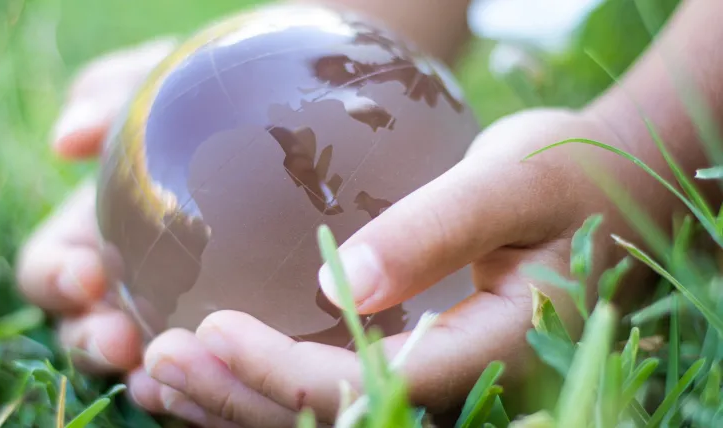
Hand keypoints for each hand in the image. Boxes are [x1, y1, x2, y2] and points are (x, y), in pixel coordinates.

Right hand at [15, 38, 235, 422]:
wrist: (290, 110)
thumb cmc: (215, 90)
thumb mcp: (162, 74)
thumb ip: (110, 88)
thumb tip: (67, 140)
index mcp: (97, 232)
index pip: (54, 269)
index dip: (55, 278)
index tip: (85, 272)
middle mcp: (132, 279)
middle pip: (90, 328)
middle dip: (92, 342)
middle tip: (119, 339)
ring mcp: (180, 306)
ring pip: (149, 357)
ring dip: (149, 371)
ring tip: (167, 374)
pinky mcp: (234, 322)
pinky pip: (217, 360)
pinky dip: (213, 373)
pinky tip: (235, 370)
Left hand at [141, 108, 655, 426]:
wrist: (611, 197)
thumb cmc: (572, 176)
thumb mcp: (514, 181)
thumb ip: (438, 228)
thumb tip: (343, 280)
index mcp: (497, 352)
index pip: (375, 386)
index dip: (283, 373)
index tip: (212, 329)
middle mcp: (468, 387)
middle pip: (339, 422)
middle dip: (243, 400)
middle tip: (160, 362)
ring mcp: (444, 381)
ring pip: (329, 421)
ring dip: (240, 406)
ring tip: (160, 378)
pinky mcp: (423, 361)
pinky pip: (339, 391)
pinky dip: (265, 387)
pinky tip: (208, 369)